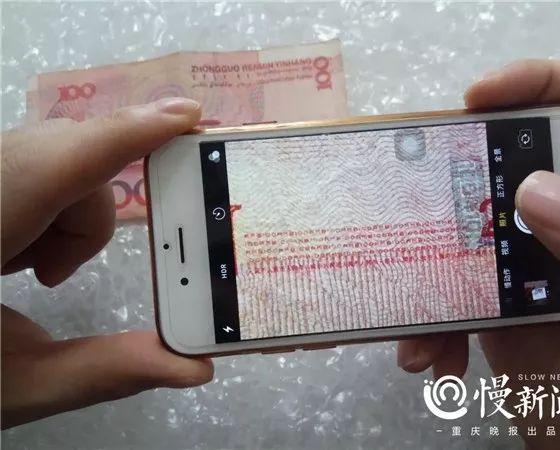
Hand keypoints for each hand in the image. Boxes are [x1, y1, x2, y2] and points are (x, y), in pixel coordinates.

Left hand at [1, 98, 212, 428]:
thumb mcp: (15, 384)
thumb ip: (107, 371)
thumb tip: (199, 369)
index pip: (58, 164)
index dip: (128, 134)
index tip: (189, 116)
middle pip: (63, 159)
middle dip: (85, 217)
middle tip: (50, 277)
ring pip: (53, 157)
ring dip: (65, 216)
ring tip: (25, 273)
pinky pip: (35, 161)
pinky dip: (47, 204)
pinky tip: (12, 252)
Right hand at [397, 60, 559, 447]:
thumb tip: (535, 190)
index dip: (544, 85)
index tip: (480, 97)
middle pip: (511, 164)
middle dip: (455, 176)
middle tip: (413, 185)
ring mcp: (530, 264)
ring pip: (464, 230)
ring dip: (425, 266)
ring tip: (414, 310)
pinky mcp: (495, 303)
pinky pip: (448, 289)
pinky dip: (428, 320)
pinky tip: (428, 354)